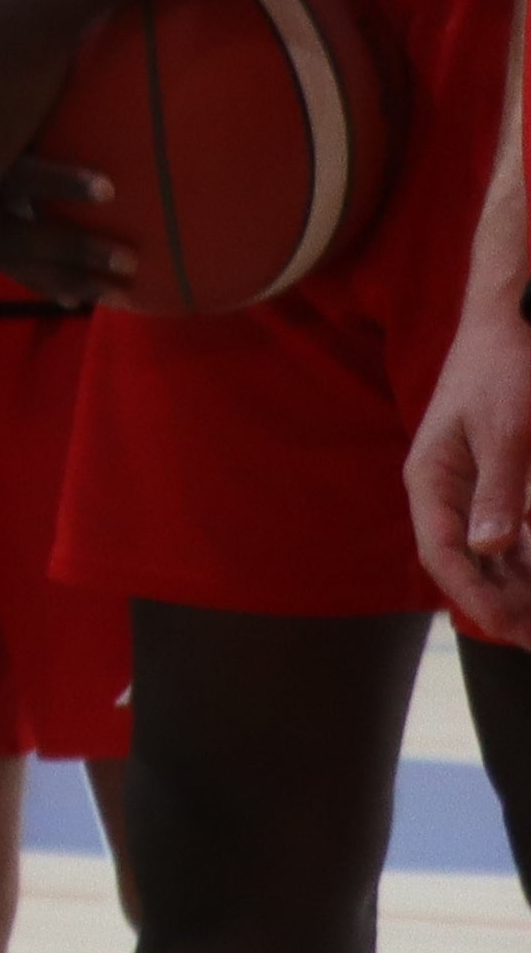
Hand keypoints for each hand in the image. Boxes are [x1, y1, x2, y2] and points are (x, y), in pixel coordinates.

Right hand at [409, 295, 530, 641]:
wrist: (511, 322)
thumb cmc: (505, 368)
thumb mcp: (507, 431)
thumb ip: (498, 491)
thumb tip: (487, 549)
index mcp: (432, 478)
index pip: (443, 553)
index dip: (475, 597)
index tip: (510, 630)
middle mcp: (444, 488)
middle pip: (464, 562)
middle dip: (500, 603)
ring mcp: (469, 485)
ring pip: (487, 552)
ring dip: (515, 587)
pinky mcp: (495, 478)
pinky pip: (507, 532)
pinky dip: (526, 558)